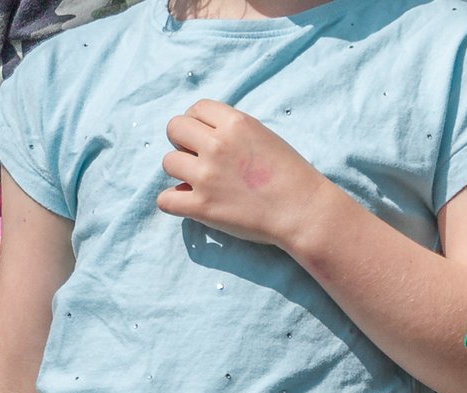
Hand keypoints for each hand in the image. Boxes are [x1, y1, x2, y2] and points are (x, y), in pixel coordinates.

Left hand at [157, 101, 339, 251]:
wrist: (302, 209)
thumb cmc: (289, 174)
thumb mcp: (262, 135)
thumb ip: (232, 131)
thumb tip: (200, 136)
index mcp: (235, 123)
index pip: (196, 108)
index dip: (195, 122)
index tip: (203, 136)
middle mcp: (217, 145)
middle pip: (174, 128)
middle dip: (181, 141)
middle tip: (197, 157)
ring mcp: (206, 176)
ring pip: (168, 162)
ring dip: (179, 171)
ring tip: (198, 181)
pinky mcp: (201, 206)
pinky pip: (164, 199)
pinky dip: (173, 201)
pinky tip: (188, 202)